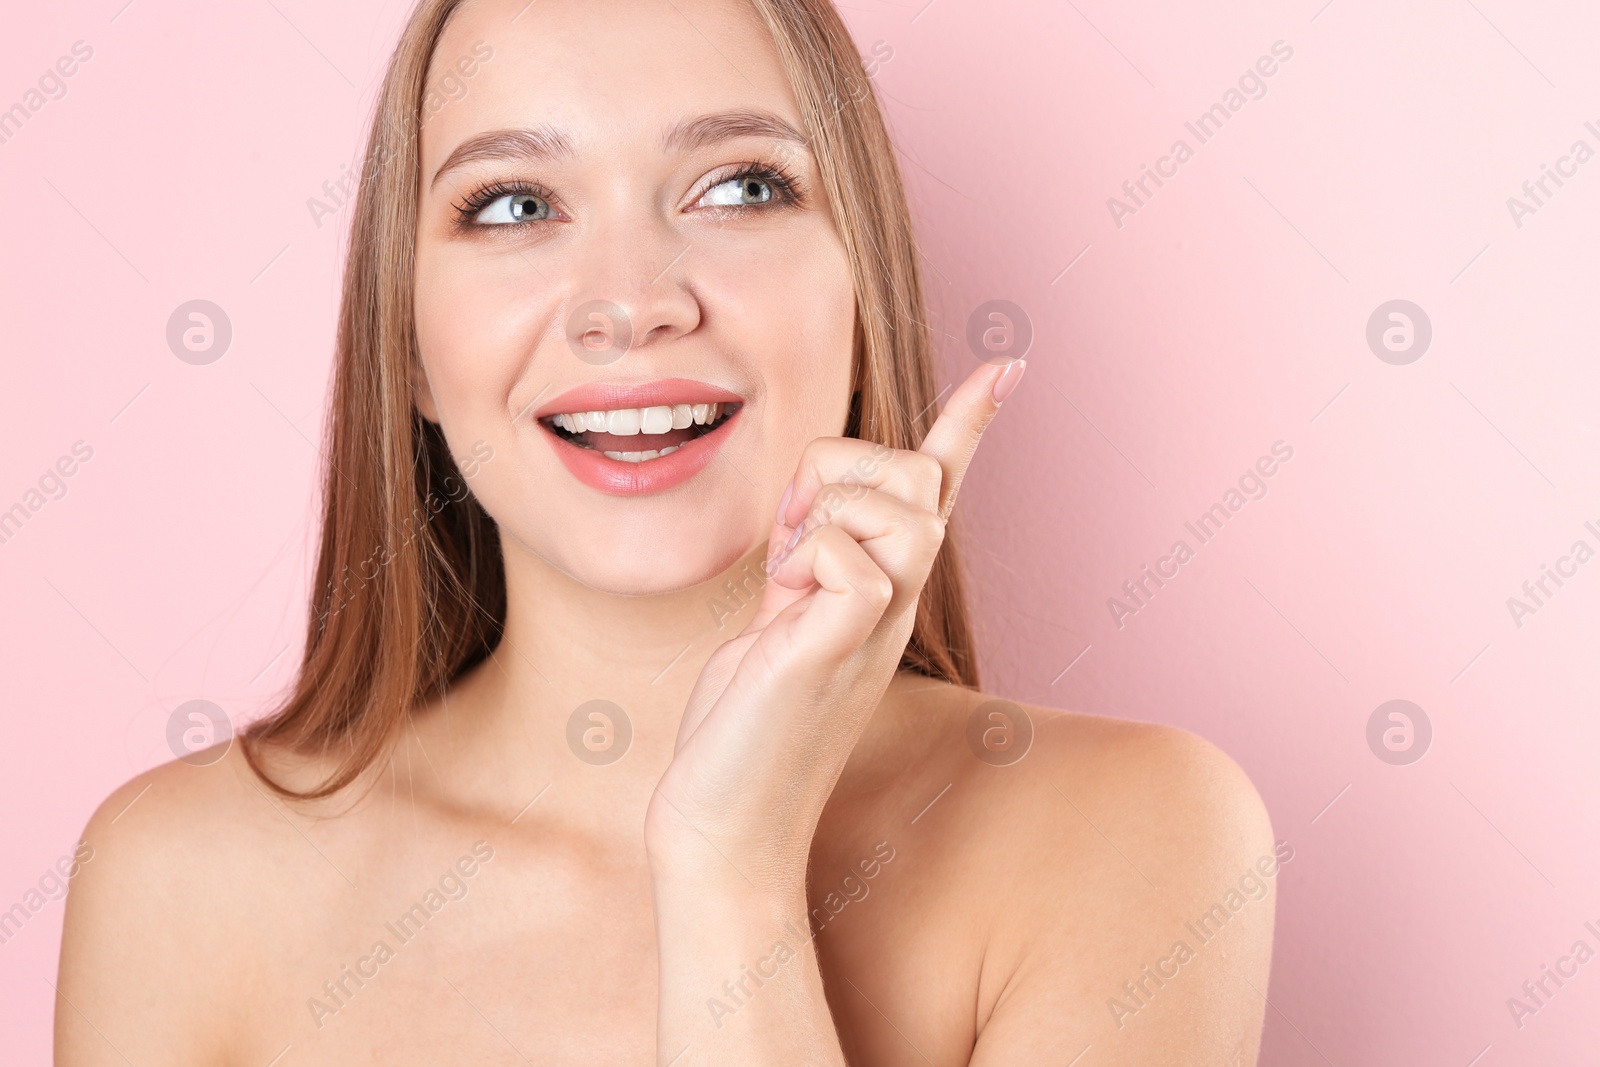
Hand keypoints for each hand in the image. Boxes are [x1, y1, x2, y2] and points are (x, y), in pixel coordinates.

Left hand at [644, 357, 1026, 889]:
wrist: (726, 814)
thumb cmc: (744, 721)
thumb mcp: (780, 615)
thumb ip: (810, 558)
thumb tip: (815, 502)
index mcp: (885, 586)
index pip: (940, 487)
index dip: (972, 420)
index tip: (1011, 362)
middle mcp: (899, 599)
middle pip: (917, 468)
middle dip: (839, 470)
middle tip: (786, 542)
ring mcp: (881, 622)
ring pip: (897, 500)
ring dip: (823, 515)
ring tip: (784, 579)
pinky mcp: (845, 642)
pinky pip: (848, 552)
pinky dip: (804, 561)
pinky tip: (780, 611)